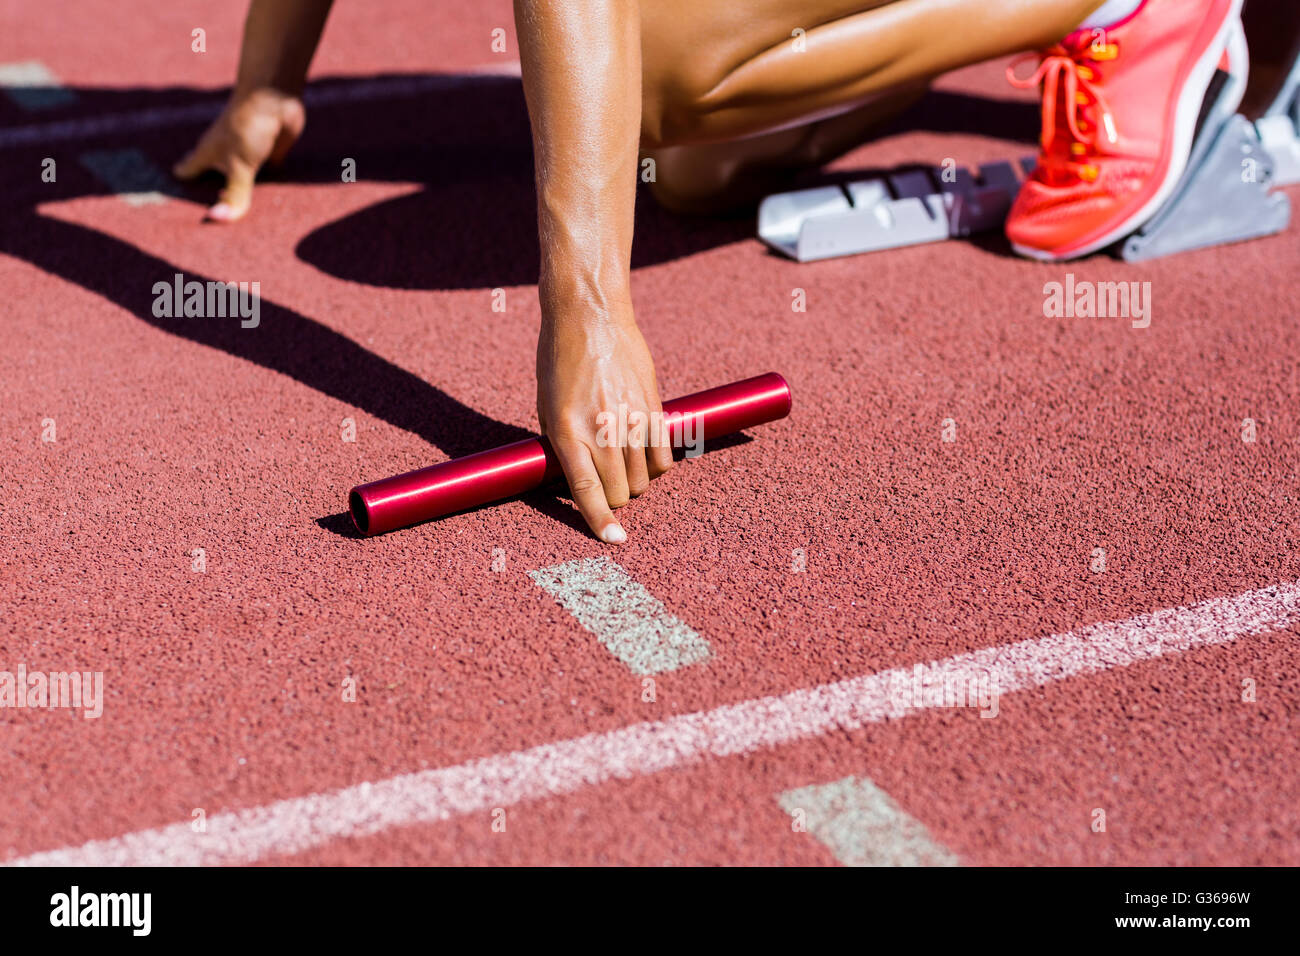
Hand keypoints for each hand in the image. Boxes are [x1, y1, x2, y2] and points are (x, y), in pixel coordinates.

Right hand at [172, 88, 304, 221]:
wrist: (275, 97)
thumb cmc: (248, 127)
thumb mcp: (239, 166)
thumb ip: (233, 194)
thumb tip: (217, 219)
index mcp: (208, 153)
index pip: (188, 170)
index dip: (181, 184)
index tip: (170, 199)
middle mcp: (225, 154)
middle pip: (212, 176)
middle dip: (209, 191)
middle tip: (203, 211)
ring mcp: (246, 153)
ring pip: (240, 178)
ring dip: (238, 191)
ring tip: (234, 212)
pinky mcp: (269, 153)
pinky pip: (265, 176)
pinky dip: (265, 187)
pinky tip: (269, 201)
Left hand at [537, 310, 673, 542]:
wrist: (589, 317)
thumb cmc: (560, 362)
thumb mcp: (548, 408)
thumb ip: (564, 447)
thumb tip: (580, 483)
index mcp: (567, 430)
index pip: (587, 490)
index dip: (599, 521)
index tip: (613, 540)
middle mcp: (602, 429)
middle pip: (621, 492)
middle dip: (613, 498)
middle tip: (605, 482)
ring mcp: (632, 420)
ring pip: (644, 480)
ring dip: (634, 482)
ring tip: (621, 463)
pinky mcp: (654, 409)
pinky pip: (664, 457)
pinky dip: (655, 466)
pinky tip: (642, 455)